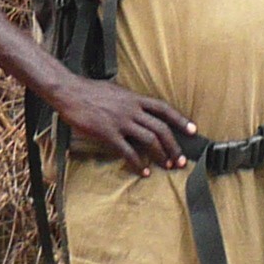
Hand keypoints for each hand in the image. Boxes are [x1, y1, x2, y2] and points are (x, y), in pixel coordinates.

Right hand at [55, 76, 197, 173]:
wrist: (70, 92)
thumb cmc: (91, 91)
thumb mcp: (116, 91)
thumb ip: (130, 101)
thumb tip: (140, 110)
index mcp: (135, 98)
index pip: (164, 108)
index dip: (180, 119)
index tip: (193, 130)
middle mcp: (131, 109)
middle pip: (160, 128)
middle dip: (174, 145)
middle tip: (180, 159)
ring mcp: (120, 121)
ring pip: (149, 140)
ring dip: (161, 155)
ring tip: (167, 166)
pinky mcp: (108, 134)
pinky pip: (128, 151)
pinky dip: (138, 163)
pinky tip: (143, 171)